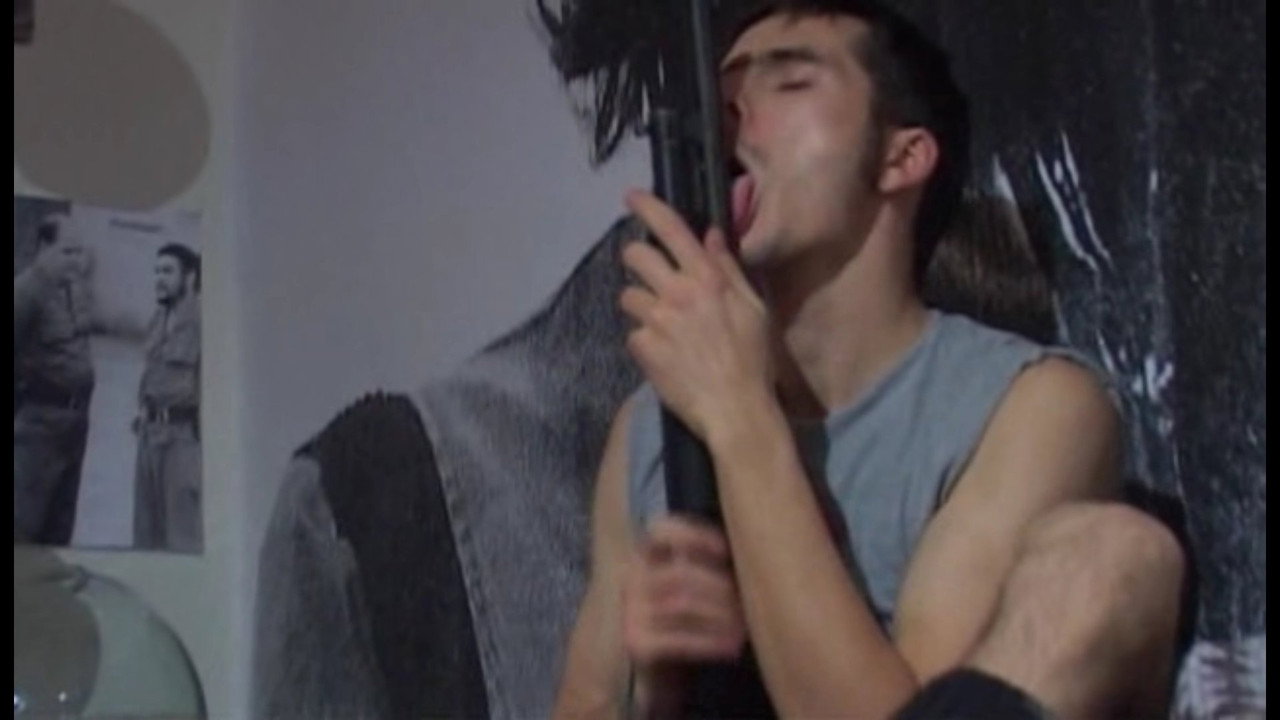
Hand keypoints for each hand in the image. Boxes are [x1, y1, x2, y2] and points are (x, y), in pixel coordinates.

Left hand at [621, 190, 772, 439]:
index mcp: (708, 278)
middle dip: (636, 259)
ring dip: (641, 306)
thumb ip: (728, 269)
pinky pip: (633, 334)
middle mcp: (677, 292)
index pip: (672, 230)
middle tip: (647, 274)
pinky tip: (665, 356)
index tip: (631, 196)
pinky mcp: (641, 347)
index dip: (649, 208)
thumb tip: (711, 236)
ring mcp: (656, 320)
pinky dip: (645, 342)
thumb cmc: (754, 360)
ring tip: (663, 327)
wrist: (735, 409)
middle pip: (635, 255)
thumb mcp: (753, 309)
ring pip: (629, 296)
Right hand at [623, 516, 746, 711]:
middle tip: (748, 604)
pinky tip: (732, 648)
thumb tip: (747, 553)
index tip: (725, 550)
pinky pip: (680, 639)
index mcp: (644, 557)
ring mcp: (631, 613)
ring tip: (745, 628)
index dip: (694, 535)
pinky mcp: (637, 644)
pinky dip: (710, 642)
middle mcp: (632, 580)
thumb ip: (699, 565)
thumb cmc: (677, 622)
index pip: (660, 530)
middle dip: (720, 588)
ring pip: (682, 604)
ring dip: (721, 615)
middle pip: (681, 572)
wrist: (649, 674)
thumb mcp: (682, 587)